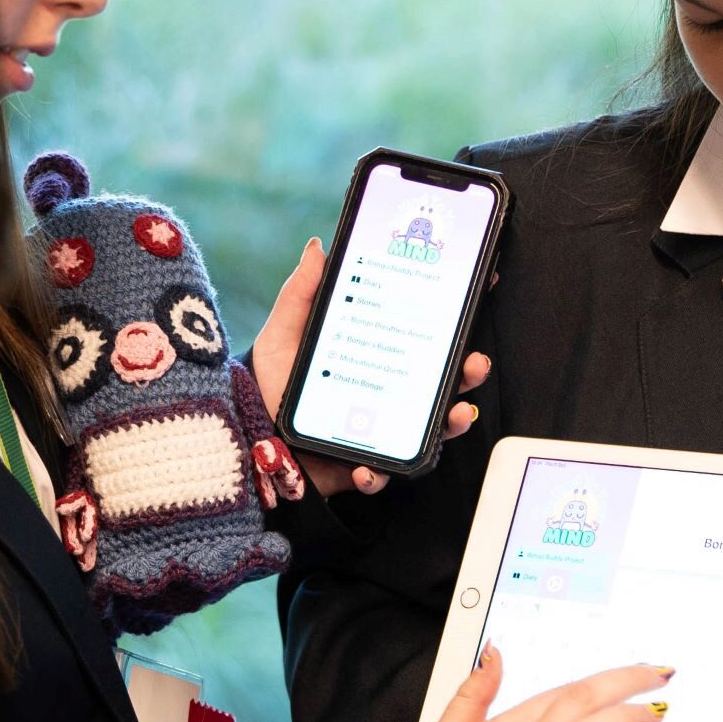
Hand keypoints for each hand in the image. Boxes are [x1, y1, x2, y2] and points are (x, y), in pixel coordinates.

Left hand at [250, 237, 488, 495]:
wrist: (244, 434)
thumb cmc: (267, 381)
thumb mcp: (283, 332)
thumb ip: (300, 294)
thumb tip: (317, 247)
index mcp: (375, 356)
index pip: (422, 336)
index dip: (454, 319)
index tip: (478, 292)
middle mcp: (386, 393)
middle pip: (439, 382)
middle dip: (466, 373)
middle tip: (473, 362)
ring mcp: (379, 431)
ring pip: (427, 429)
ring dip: (449, 422)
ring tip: (455, 413)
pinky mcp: (358, 466)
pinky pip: (378, 473)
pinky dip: (377, 474)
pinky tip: (365, 468)